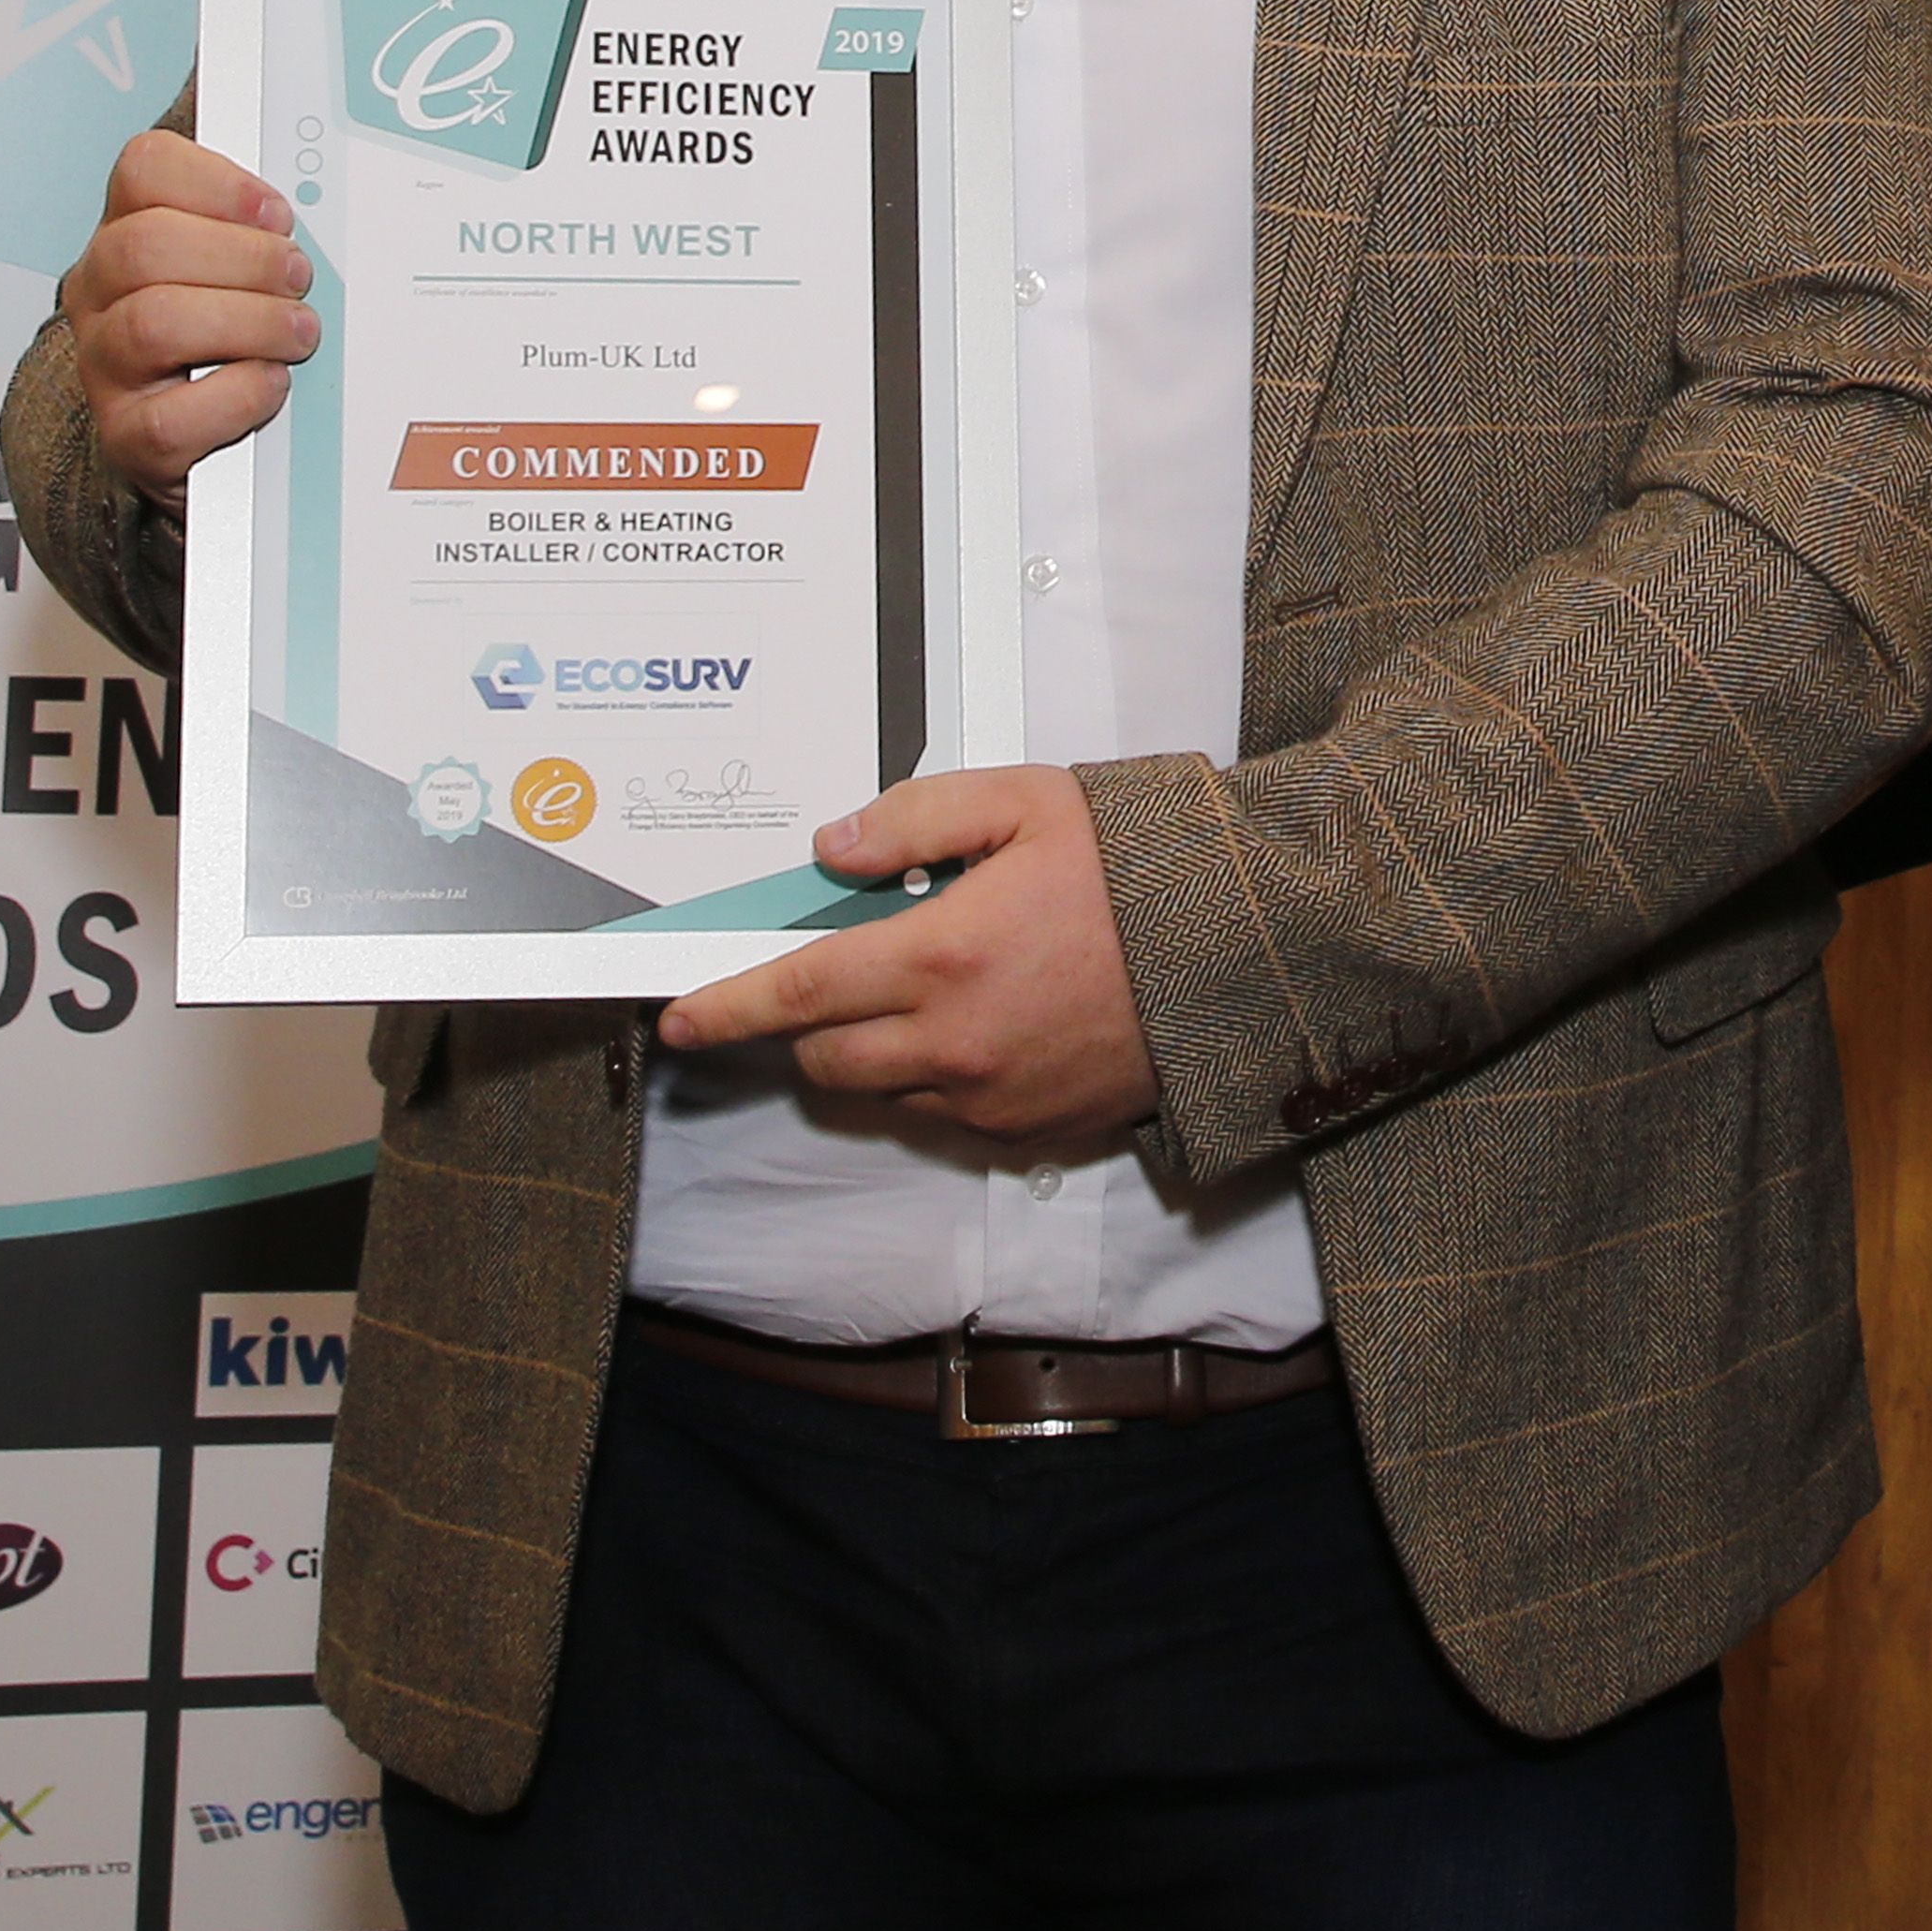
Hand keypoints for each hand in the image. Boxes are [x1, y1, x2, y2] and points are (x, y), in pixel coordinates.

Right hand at [57, 131, 318, 504]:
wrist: (197, 436)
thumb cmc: (229, 339)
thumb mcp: (242, 272)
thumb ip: (267, 235)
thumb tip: (331, 220)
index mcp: (128, 231)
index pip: (144, 169)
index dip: (219, 183)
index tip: (278, 214)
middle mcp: (102, 292)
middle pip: (146, 245)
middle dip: (245, 258)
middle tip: (299, 278)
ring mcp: (106, 365)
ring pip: (154, 324)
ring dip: (247, 323)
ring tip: (297, 333)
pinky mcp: (127, 437)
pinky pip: (170, 417)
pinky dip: (237, 397)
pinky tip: (270, 385)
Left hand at [654, 764, 1161, 1159]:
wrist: (1249, 947)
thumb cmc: (1145, 867)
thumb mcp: (1026, 802)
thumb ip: (914, 822)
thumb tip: (832, 850)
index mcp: (942, 956)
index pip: (796, 993)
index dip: (725, 1009)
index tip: (682, 1019)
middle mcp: (955, 1042)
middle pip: (825, 1059)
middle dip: (808, 1025)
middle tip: (843, 974)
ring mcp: (993, 1095)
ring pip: (883, 1093)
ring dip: (876, 1052)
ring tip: (934, 992)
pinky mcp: (1031, 1128)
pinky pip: (948, 1117)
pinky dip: (940, 1079)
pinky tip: (989, 1025)